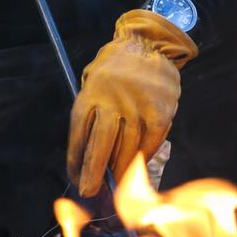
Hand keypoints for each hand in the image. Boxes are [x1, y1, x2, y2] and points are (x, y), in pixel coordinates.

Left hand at [67, 9, 198, 196]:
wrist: (149, 44)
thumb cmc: (116, 68)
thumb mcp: (93, 82)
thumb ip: (91, 114)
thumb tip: (88, 157)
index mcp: (91, 93)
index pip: (78, 135)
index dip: (76, 160)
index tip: (76, 177)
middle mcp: (113, 101)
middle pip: (100, 147)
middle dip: (93, 174)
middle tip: (90, 192)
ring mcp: (138, 107)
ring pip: (126, 150)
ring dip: (120, 171)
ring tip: (115, 183)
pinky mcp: (161, 113)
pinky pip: (149, 145)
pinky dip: (142, 158)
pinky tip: (137, 166)